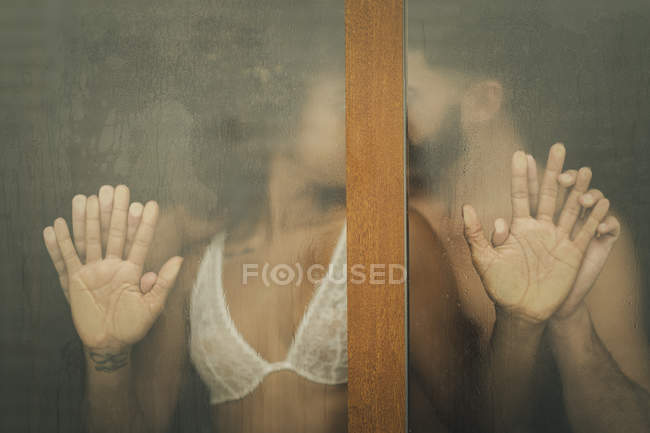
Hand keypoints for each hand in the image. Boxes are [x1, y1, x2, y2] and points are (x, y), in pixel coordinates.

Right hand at [43, 185, 182, 350]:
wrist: (110, 343)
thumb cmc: (133, 326)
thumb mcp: (152, 306)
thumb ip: (164, 283)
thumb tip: (179, 259)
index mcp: (133, 270)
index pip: (139, 242)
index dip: (144, 224)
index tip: (150, 204)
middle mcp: (113, 265)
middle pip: (113, 234)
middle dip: (115, 212)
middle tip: (117, 188)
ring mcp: (93, 271)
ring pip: (90, 240)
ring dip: (88, 220)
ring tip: (88, 197)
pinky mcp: (76, 281)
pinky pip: (66, 259)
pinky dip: (60, 244)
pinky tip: (56, 225)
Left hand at [491, 160, 621, 320]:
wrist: (522, 311)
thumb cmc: (499, 287)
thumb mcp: (483, 260)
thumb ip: (475, 234)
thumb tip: (466, 207)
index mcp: (519, 227)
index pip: (521, 194)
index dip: (521, 174)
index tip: (520, 153)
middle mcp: (540, 228)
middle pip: (548, 193)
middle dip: (553, 171)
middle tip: (557, 147)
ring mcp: (558, 239)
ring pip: (570, 208)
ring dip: (577, 188)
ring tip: (583, 169)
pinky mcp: (573, 253)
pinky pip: (585, 231)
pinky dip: (593, 217)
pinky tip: (599, 200)